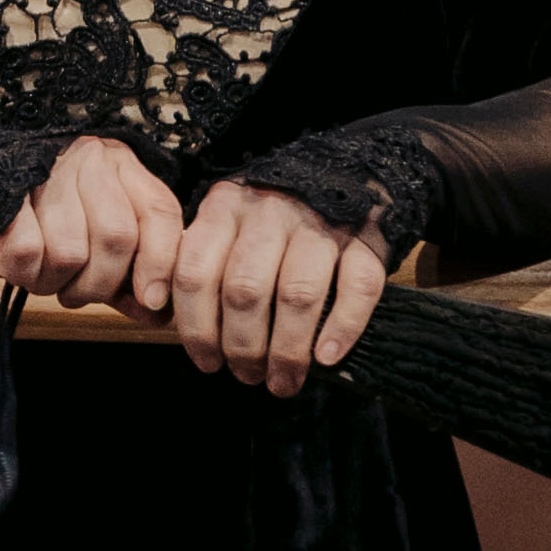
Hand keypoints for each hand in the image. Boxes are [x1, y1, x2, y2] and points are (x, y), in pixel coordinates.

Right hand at [0, 134, 185, 319]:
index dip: (159, 262)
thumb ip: (139, 269)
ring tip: (52, 276)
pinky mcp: (9, 193)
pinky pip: (27, 250)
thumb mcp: (113, 228)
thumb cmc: (69, 210)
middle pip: (115, 238)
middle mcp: (91, 161)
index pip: (159, 212)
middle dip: (101, 284)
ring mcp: (49, 173)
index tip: (151, 301)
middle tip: (83, 292)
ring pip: (70, 252)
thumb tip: (158, 314)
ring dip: (60, 283)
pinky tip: (30, 266)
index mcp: (125, 167)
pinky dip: (30, 272)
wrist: (9, 174)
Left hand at [169, 171, 389, 394]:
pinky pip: (356, 287)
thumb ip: (205, 263)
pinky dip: (342, 327)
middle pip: (245, 291)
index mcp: (224, 209)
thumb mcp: (228, 223)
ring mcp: (320, 224)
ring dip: (287, 350)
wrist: (347, 169)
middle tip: (247, 377)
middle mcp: (269, 213)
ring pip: (297, 295)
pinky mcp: (365, 239)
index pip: (196, 274)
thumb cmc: (274, 217)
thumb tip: (184, 328)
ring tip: (283, 382)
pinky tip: (327, 358)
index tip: (207, 363)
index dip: (196, 328)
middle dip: (243, 347)